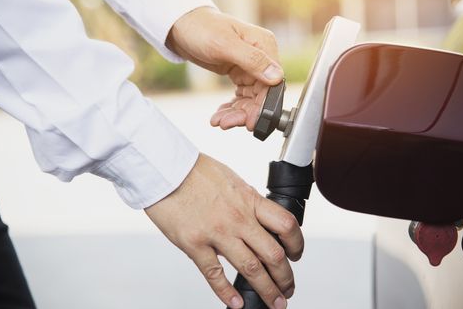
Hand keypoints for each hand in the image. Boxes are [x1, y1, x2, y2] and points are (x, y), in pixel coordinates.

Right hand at [145, 153, 302, 308]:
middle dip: (285, 277)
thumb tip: (255, 217)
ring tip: (273, 302)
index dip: (296, 244)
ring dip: (266, 290)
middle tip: (287, 289)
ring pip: (251, 269)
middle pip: (274, 254)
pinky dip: (227, 293)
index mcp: (250, 200)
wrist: (165, 168)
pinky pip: (214, 275)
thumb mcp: (232, 180)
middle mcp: (238, 218)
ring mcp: (217, 233)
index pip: (286, 225)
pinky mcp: (194, 244)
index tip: (296, 254)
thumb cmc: (194, 170)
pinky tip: (236, 303)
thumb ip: (246, 201)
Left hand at [167, 7, 282, 130]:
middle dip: (245, 112)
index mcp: (264, 45)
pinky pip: (241, 96)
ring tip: (219, 120)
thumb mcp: (225, 44)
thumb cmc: (201, 27)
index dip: (262, 105)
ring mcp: (250, 66)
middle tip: (227, 123)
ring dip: (236, 113)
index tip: (251, 122)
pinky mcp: (239, 72)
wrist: (181, 25)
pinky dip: (231, 107)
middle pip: (261, 94)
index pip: (272, 82)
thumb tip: (276, 76)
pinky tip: (220, 113)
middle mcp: (261, 56)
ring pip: (250, 98)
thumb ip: (252, 60)